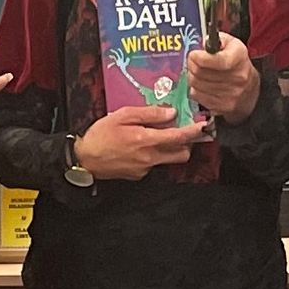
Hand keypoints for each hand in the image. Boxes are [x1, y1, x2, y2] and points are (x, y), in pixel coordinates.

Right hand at [74, 104, 204, 180]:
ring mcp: (146, 168)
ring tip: (154, 136)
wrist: (85, 159)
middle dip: (186, 144)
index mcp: (146, 140)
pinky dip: (153, 155)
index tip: (204, 125)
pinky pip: (154, 164)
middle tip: (181, 131)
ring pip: (168, 159)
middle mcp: (150, 157)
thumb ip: (148, 114)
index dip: (194, 131)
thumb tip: (170, 113)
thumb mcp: (122, 115)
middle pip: (181, 154)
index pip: (178, 137)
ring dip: (169, 149)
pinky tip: (138, 147)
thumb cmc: (101, 135)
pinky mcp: (139, 175)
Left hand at [186, 32, 260, 122]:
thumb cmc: (237, 63)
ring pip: (196, 84)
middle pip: (201, 72)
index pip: (215, 60)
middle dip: (192, 64)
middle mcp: (237, 78)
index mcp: (239, 58)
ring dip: (192, 76)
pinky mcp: (222, 106)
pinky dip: (195, 89)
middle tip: (193, 61)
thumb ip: (215, 39)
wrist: (250, 89)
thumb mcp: (232, 44)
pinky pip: (197, 95)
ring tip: (198, 72)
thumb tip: (201, 45)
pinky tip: (202, 84)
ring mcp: (230, 94)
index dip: (199, 57)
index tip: (194, 54)